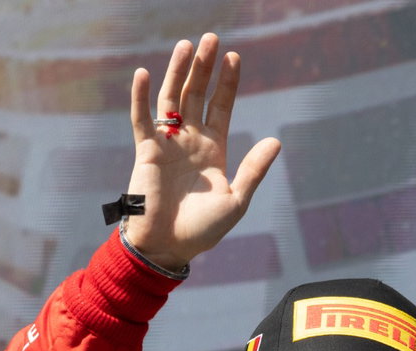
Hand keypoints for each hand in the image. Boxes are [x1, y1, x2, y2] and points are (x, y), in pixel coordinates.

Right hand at [123, 34, 281, 271]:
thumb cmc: (202, 230)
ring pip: (171, 98)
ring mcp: (168, 143)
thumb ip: (253, 169)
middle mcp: (190, 141)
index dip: (227, 83)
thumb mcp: (236, 200)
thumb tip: (276, 140)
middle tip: (212, 38)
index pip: (221, 107)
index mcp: (213, 150)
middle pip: (197, 95)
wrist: (168, 246)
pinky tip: (142, 73)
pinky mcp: (146, 151)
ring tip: (187, 45)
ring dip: (178, 72)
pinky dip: (139, 96)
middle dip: (204, 67)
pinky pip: (141, 118)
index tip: (235, 57)